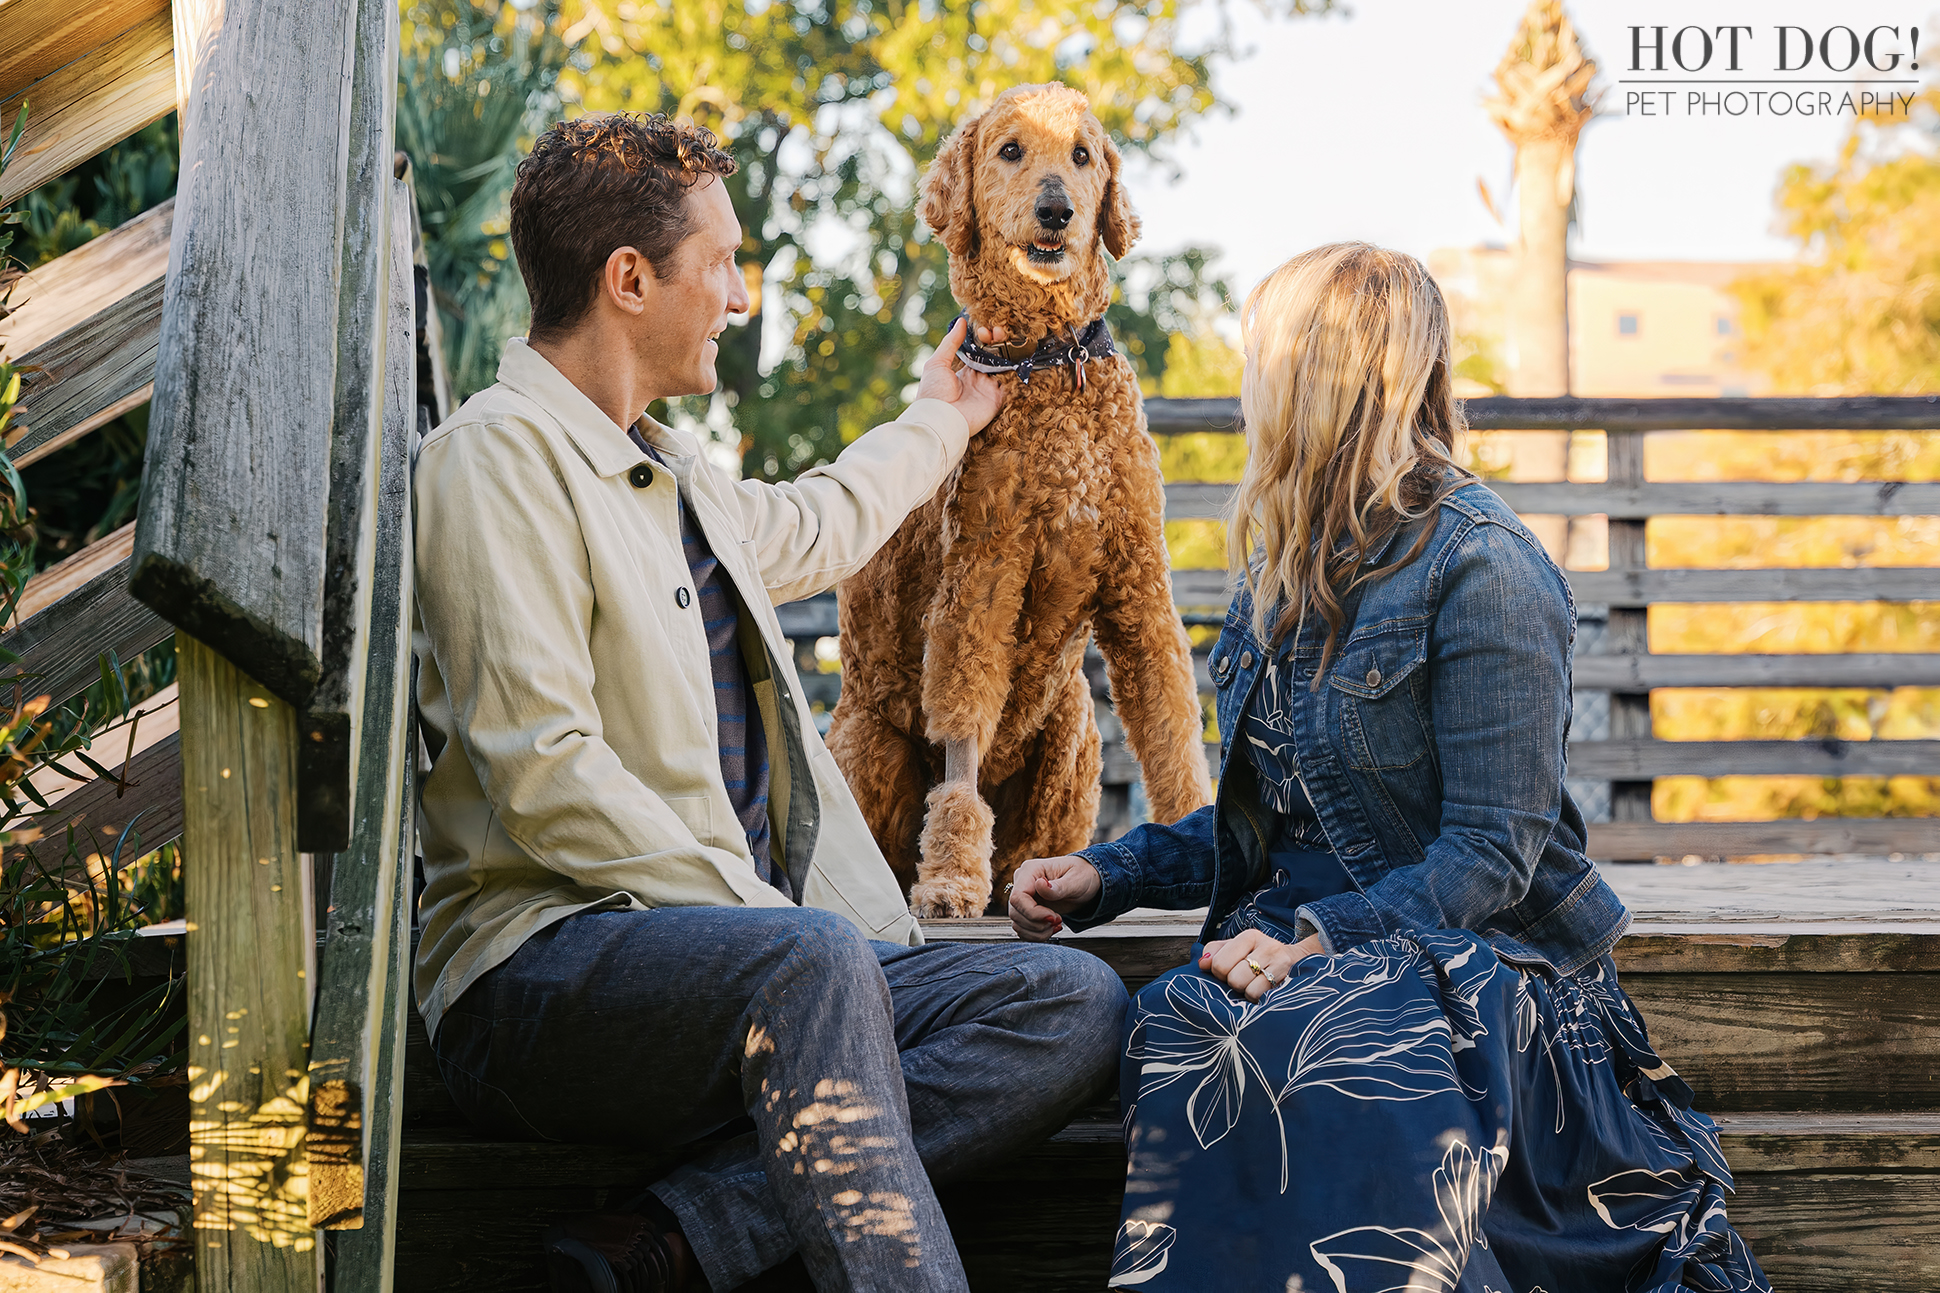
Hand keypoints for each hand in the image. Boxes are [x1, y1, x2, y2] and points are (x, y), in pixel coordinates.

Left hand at [915, 317, 1006, 435]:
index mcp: (964, 371)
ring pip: (1004, 367)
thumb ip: (950, 343)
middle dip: (997, 342)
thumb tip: (961, 321)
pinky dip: (1014, 369)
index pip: (979, 352)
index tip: (983, 329)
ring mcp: (988, 389)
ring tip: (1003, 336)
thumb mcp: (937, 364)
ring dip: (1006, 351)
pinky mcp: (997, 400)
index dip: (984, 339)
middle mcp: (978, 379)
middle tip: (996, 330)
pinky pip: (1010, 383)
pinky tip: (1013, 352)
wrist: (939, 420)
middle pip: (994, 357)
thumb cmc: (933, 393)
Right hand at [1007, 854, 1100, 941]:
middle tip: (1058, 921)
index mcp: (1031, 870)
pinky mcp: (1027, 909)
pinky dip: (1036, 934)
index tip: (1052, 917)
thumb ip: (1059, 887)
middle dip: (1037, 924)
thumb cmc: (1083, 875)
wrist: (1087, 881)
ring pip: (1017, 922)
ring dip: (1037, 931)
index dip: (1032, 912)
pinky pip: (1022, 928)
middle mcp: (1023, 882)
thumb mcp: (1076, 880)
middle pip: (1015, 912)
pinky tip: (1051, 928)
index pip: (1018, 897)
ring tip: (1056, 925)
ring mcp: (1024, 897)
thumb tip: (1040, 885)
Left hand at [1199, 928, 1324, 1001]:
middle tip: (1244, 980)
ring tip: (1254, 984)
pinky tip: (1263, 991)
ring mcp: (1278, 960)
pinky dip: (1257, 998)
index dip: (1219, 974)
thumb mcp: (1237, 949)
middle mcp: (1265, 944)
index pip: (1218, 962)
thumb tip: (1202, 963)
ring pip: (1244, 987)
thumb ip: (1215, 953)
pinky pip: (1258, 994)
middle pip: (1231, 977)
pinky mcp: (1286, 976)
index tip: (1228, 973)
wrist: (1296, 961)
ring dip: (1246, 992)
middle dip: (1234, 984)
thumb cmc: (1260, 958)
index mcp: (1248, 936)